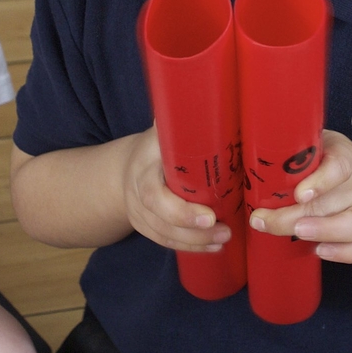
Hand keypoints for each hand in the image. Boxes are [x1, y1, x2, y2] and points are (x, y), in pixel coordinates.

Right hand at [122, 127, 234, 253]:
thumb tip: (212, 104)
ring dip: (196, 242)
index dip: (181, 210)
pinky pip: (165, 241)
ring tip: (225, 238)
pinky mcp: (145, 226)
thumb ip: (181, 124)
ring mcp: (138, 212)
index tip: (210, 216)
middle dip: (193, 230)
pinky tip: (213, 247)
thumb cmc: (156, 147)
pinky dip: (190, 247)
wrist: (125, 167)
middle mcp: (136, 192)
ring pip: (163, 234)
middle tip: (226, 230)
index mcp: (143, 166)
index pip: (154, 195)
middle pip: (160, 219)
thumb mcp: (164, 132)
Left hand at [249, 130, 351, 263]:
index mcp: (342, 156)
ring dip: (325, 231)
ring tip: (298, 234)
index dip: (321, 181)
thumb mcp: (308, 148)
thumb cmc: (322, 164)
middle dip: (298, 215)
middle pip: (335, 201)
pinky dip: (343, 253)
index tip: (298, 194)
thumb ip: (284, 151)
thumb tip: (238, 152)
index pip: (339, 165)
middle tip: (267, 221)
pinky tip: (318, 251)